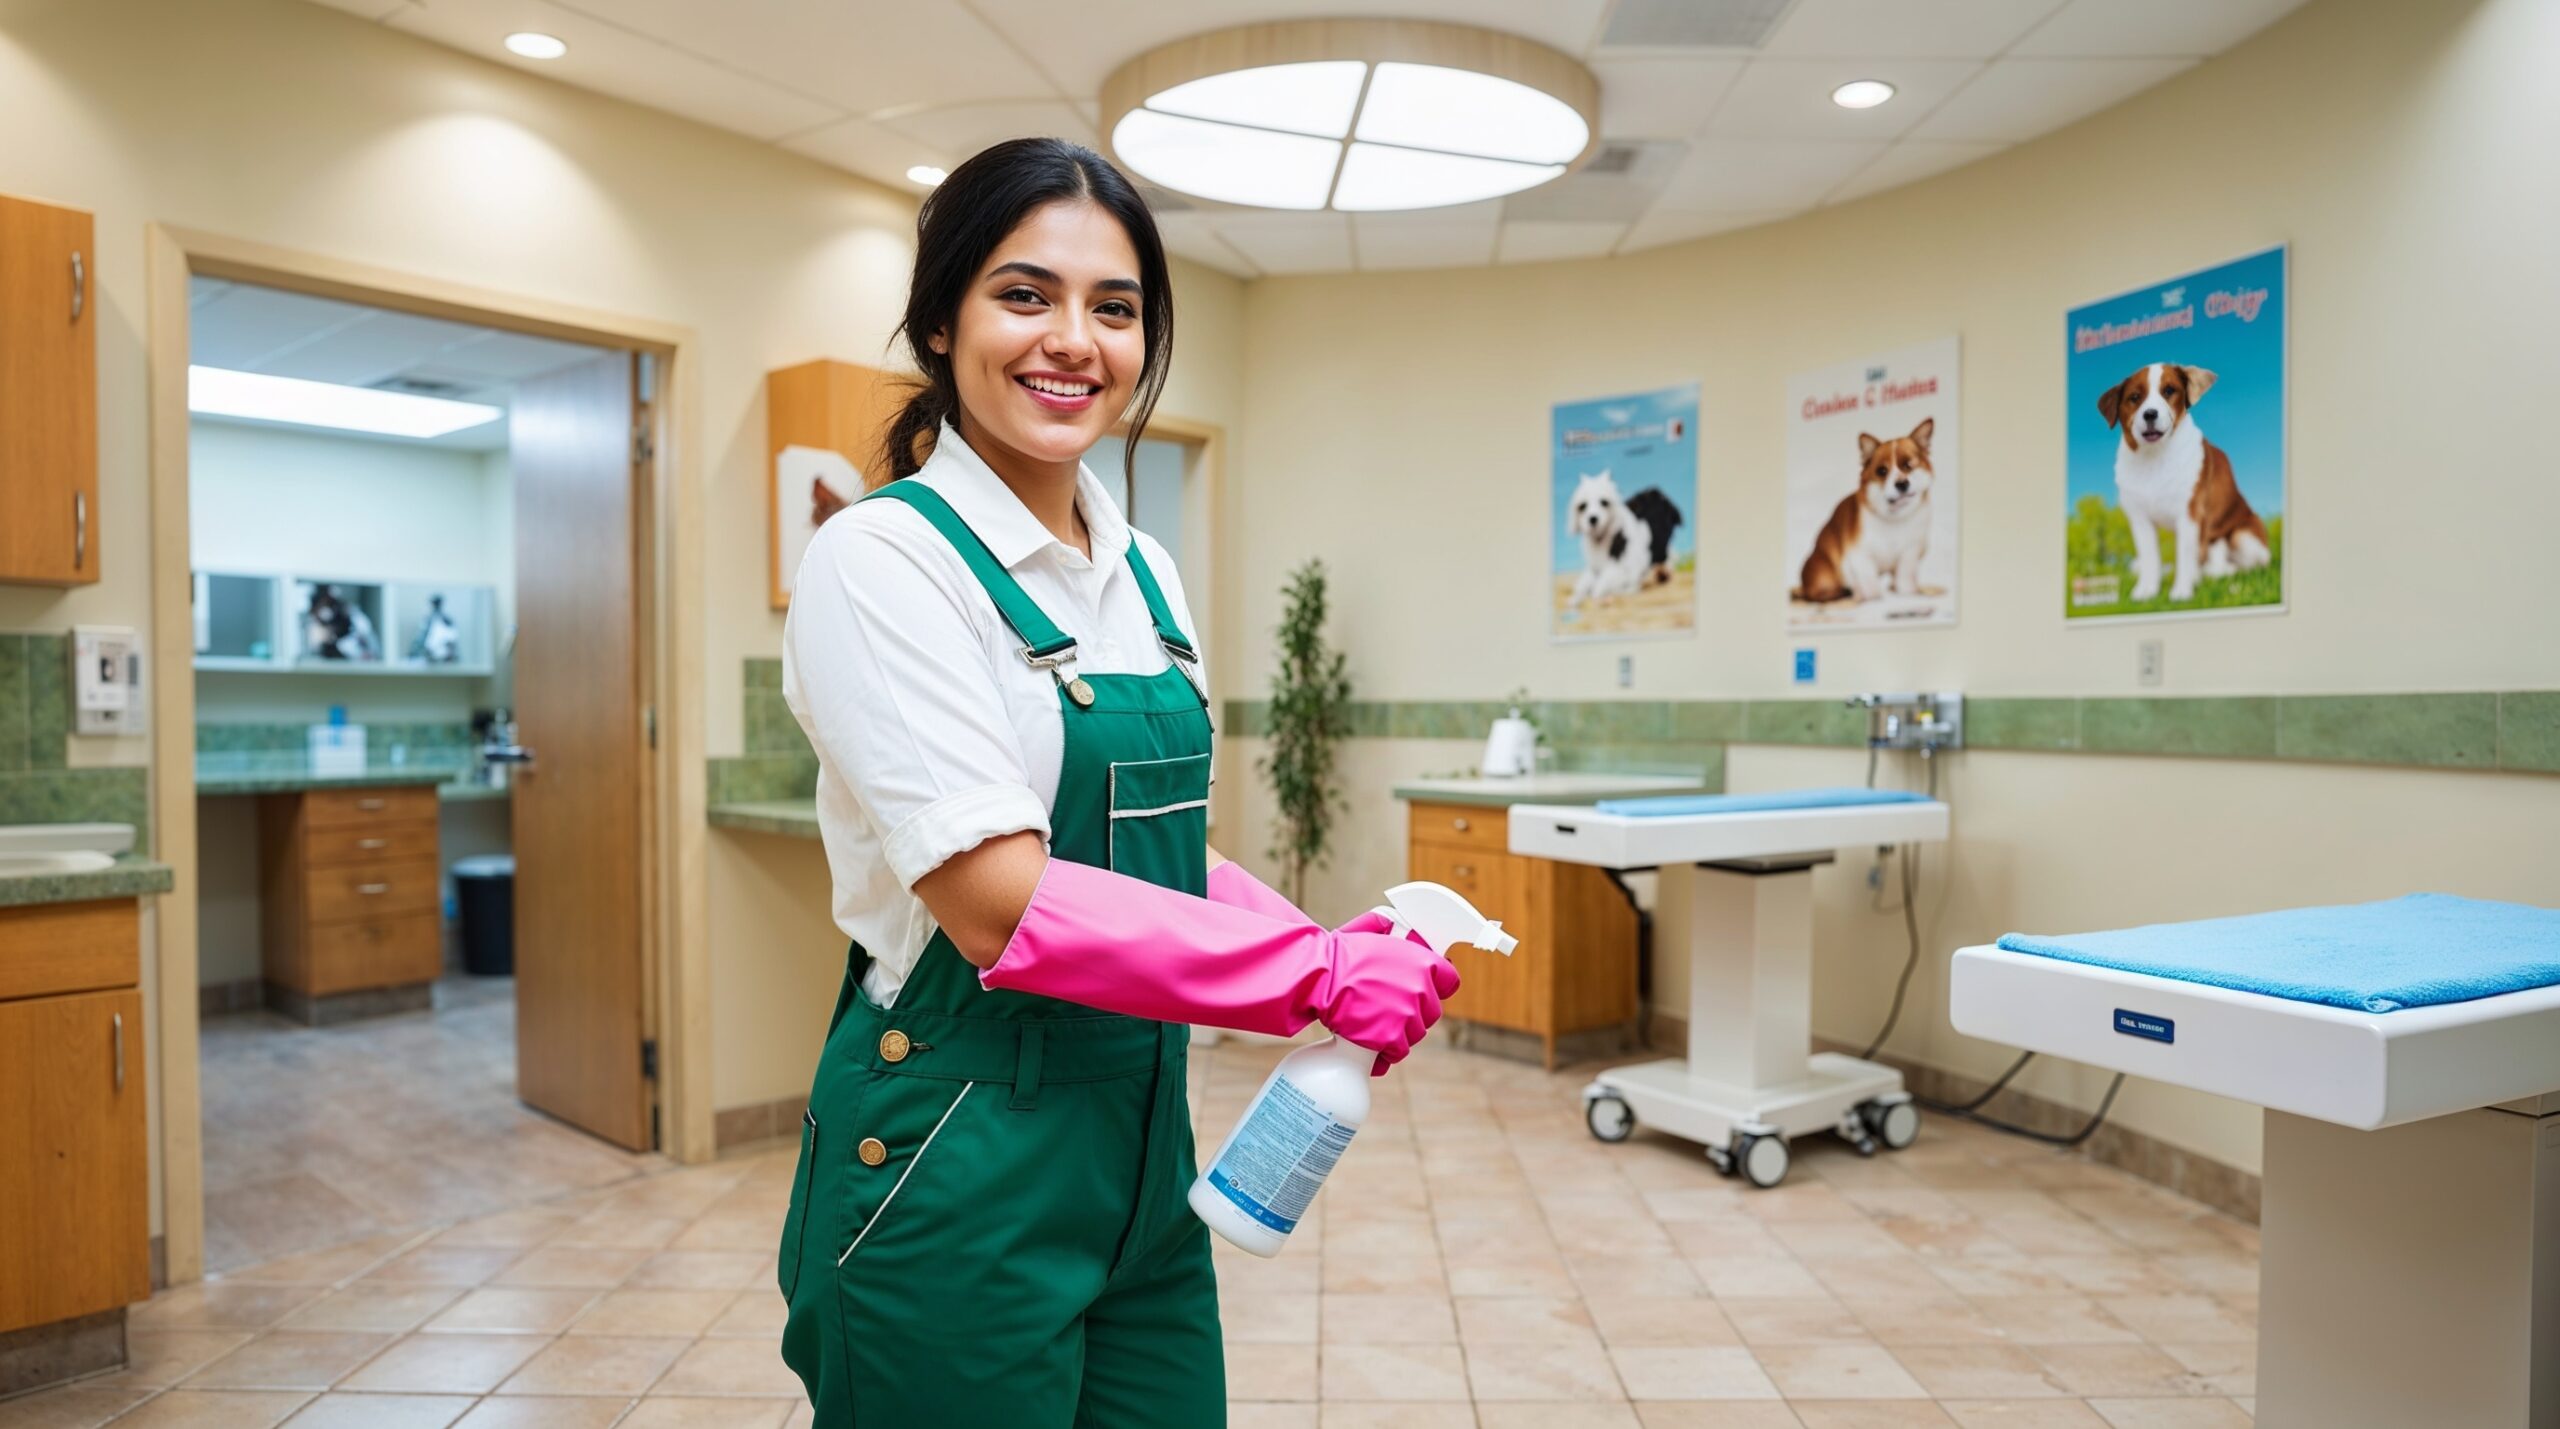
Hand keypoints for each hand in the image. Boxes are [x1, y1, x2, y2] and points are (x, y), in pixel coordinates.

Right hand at [1321, 928, 1459, 1074]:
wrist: (1319, 979)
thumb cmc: (1340, 955)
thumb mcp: (1371, 930)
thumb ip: (1393, 929)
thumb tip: (1403, 929)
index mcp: (1423, 962)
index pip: (1449, 981)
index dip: (1436, 987)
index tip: (1423, 990)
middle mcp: (1421, 988)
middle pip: (1432, 1012)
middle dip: (1414, 1012)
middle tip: (1388, 1008)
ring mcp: (1408, 1015)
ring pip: (1415, 1033)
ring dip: (1399, 1031)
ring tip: (1374, 1021)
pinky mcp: (1392, 1037)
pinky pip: (1399, 1051)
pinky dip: (1386, 1050)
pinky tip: (1371, 1039)